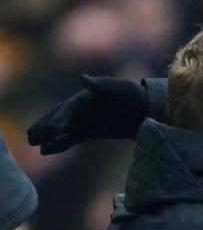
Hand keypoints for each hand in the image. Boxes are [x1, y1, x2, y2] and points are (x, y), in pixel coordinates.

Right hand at [27, 75, 149, 153]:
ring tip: (32, 144)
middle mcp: (82, 108)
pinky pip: (71, 138)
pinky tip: (46, 151)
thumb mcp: (120, 87)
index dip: (62, 117)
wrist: (145, 109)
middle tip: (30, 136)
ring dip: (48, 137)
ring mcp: (85, 120)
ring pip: (62, 130)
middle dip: (46, 126)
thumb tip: (83, 78)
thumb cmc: (133, 95)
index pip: (71, 107)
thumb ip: (101, 85)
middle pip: (60, 117)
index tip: (56, 129)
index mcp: (86, 96)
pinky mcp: (90, 132)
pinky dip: (59, 144)